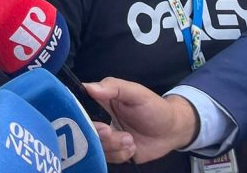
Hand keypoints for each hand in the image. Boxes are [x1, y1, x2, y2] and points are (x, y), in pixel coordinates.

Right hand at [85, 78, 199, 163]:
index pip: (75, 103)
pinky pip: (107, 158)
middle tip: (110, 131)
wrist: (171, 131)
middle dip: (96, 133)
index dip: (75, 112)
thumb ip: (113, 87)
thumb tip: (89, 87)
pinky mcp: (112, 151)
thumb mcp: (135, 92)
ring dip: (112, 145)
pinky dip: (120, 155)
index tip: (88, 118)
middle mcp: (95, 118)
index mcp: (96, 100)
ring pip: (93, 145)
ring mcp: (103, 136)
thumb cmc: (153, 107)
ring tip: (130, 140)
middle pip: (81, 128)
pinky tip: (132, 147)